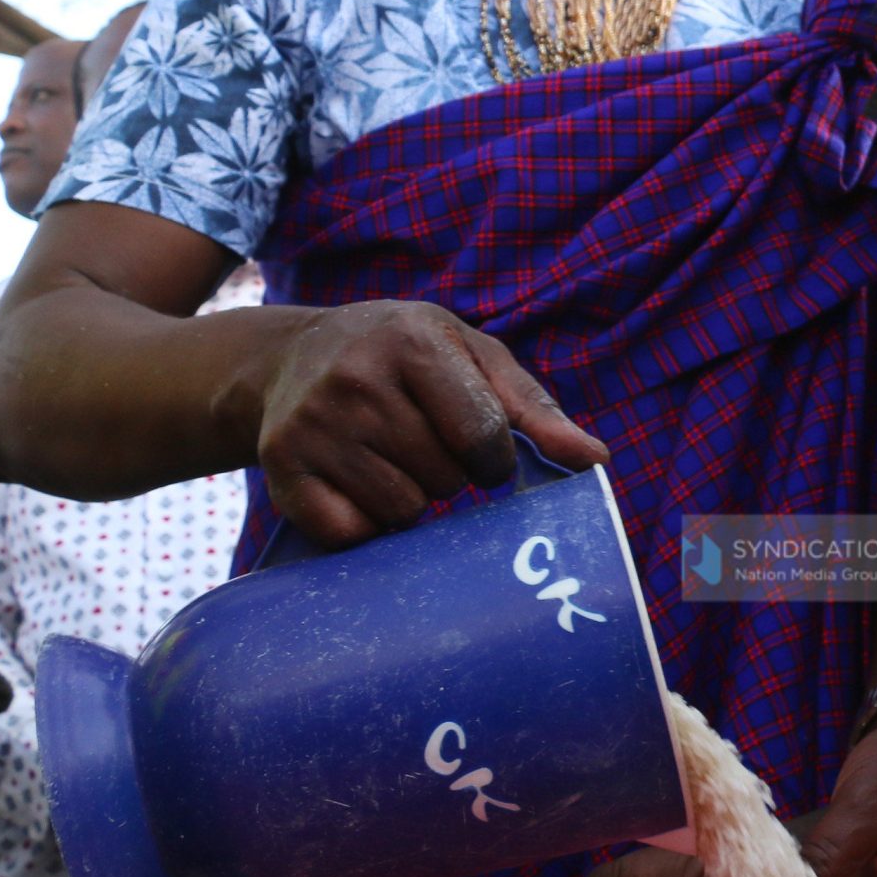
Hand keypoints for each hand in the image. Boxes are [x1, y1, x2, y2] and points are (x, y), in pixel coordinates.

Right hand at [257, 301, 608, 546]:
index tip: (484, 453)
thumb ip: (534, 408)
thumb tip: (595, 460)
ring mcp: (312, 426)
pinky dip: (367, 525)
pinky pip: (351, 534)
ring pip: (402, 512)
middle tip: (422, 444)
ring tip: (390, 459)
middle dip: (449, 475)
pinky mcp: (282, 470)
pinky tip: (358, 485)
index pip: (484, 434)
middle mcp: (355, 379)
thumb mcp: (473, 356)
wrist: (290, 357)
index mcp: (413, 341)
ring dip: (411, 501)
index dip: (496, 460)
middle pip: (444, 478)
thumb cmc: (405, 357)